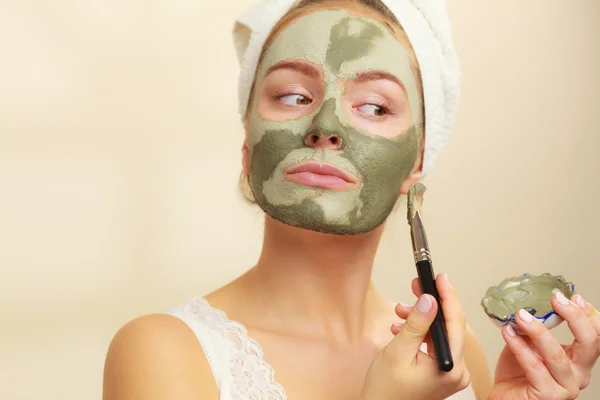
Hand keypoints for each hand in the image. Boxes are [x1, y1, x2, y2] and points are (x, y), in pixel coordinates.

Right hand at [361, 274, 470, 399]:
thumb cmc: (385, 391)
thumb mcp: (398, 352)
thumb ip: (416, 325)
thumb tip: (430, 300)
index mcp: (450, 368)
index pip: (455, 323)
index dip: (448, 296)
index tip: (439, 278)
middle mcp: (456, 372)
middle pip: (449, 326)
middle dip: (431, 304)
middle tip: (418, 285)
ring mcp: (449, 373)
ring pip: (439, 334)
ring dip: (420, 319)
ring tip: (400, 311)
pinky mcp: (441, 372)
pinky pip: (434, 344)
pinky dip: (420, 333)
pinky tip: (402, 327)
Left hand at [489, 293, 599, 399]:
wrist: (504, 397)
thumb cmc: (517, 372)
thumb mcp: (530, 342)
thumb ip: (536, 325)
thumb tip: (529, 298)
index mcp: (579, 360)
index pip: (596, 336)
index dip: (588, 314)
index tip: (573, 296)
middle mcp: (578, 374)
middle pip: (590, 343)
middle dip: (575, 317)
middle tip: (556, 299)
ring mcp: (565, 387)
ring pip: (557, 355)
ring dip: (538, 331)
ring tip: (520, 315)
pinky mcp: (547, 396)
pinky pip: (534, 367)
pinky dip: (519, 346)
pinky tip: (508, 332)